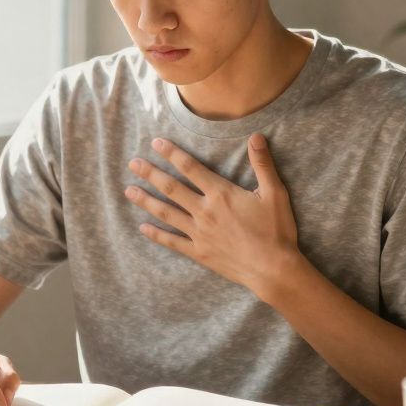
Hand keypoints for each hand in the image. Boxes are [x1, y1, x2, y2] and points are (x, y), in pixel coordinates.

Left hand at [125, 133, 303, 299]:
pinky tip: (143, 228)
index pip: (190, 168)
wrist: (273, 269)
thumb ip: (263, 164)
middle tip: (133, 163)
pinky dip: (157, 235)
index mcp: (221, 194)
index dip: (172, 154)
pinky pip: (173, 242)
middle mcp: (204, 211)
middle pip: (172, 188)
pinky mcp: (199, 252)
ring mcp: (199, 233)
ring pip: (167, 213)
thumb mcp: (275, 193)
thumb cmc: (276, 231)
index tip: (156, 143)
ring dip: (147, 201)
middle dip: (151, 174)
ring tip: (129, 191)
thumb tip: (256, 136)